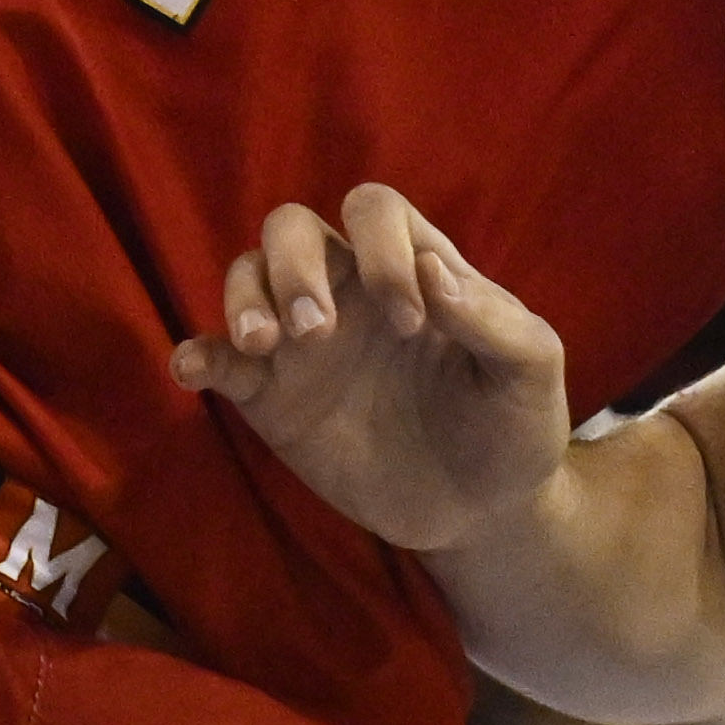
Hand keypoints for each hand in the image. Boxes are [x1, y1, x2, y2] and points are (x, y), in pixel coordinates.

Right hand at [166, 183, 572, 553]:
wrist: (481, 513)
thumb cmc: (512, 428)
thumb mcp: (532, 372)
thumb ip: (494, 320)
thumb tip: (432, 270)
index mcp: (412, 268)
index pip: (374, 211)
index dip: (382, 250)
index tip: (411, 325)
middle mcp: (349, 291)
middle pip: (292, 228)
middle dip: (295, 265)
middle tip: (318, 330)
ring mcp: (304, 343)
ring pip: (246, 277)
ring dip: (244, 298)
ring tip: (264, 345)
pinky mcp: (272, 398)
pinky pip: (219, 358)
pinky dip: (198, 353)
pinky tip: (192, 368)